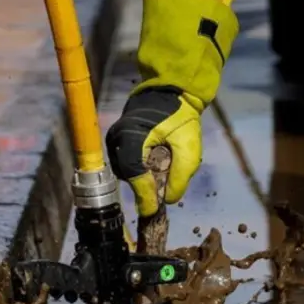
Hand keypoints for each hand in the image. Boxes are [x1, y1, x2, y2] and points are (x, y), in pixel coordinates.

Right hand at [105, 87, 202, 217]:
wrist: (170, 92)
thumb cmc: (181, 116)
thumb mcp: (189, 147)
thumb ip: (180, 176)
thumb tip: (167, 200)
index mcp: (132, 136)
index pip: (135, 172)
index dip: (144, 194)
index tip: (153, 211)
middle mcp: (117, 139)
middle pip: (129, 175)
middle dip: (147, 186)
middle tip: (165, 189)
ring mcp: (114, 140)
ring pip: (128, 172)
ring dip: (144, 177)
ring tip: (164, 170)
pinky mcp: (117, 143)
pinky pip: (127, 165)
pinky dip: (141, 170)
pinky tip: (156, 163)